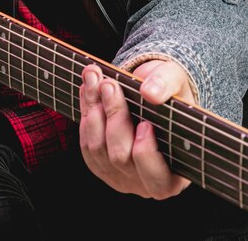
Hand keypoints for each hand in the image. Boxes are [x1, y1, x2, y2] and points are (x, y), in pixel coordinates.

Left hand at [79, 60, 193, 199]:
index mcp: (174, 174)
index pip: (158, 179)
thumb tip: (149, 93)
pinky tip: (87, 89)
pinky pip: (86, 142)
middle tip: (109, 85)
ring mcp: (118, 174)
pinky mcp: (98, 163)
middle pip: (121, 156)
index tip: (145, 124)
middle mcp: (144, 181)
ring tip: (93, 78)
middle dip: (114, 116)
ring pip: (97, 148)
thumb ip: (166, 84)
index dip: (147, 154)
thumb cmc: (168, 93)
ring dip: (93, 109)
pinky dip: (85, 112)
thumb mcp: (175, 80)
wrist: (149, 93)